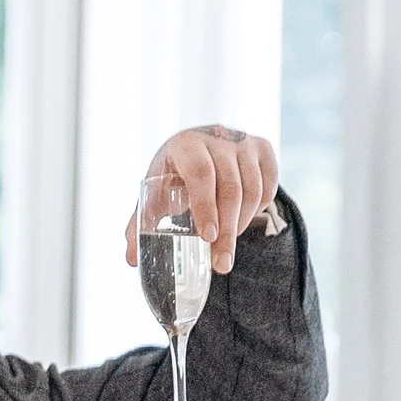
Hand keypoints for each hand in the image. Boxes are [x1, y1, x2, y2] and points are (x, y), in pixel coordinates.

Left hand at [122, 125, 282, 273]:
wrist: (199, 147)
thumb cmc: (173, 175)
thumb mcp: (154, 194)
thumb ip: (141, 225)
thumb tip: (131, 260)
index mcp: (185, 144)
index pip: (201, 173)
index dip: (205, 205)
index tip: (208, 237)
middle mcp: (217, 137)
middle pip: (230, 187)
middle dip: (227, 231)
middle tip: (221, 263)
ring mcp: (243, 142)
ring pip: (253, 189)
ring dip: (241, 224)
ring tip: (227, 247)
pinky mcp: (263, 149)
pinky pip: (269, 186)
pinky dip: (257, 210)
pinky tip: (241, 222)